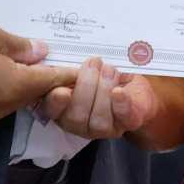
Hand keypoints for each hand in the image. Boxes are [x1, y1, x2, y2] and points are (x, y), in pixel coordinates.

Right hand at [0, 18, 75, 121]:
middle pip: (36, 92)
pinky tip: (9, 65)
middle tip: (61, 54)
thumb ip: (20, 45)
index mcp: (12, 87)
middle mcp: (3, 106)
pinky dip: (9, 84)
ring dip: (28, 80)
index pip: (51, 82)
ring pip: (18, 96)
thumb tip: (41, 52)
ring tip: (35, 55)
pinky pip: (0, 98)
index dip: (69, 73)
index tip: (88, 66)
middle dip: (49, 75)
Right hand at [39, 56, 159, 139]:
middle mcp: (79, 124)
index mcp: (62, 108)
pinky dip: (120, 103)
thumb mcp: (82, 67)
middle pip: (75, 116)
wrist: (132, 84)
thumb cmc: (100, 73)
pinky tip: (119, 91)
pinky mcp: (127, 123)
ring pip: (97, 120)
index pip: (51, 110)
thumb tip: (62, 55)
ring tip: (109, 69)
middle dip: (85, 87)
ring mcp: (103, 128)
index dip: (55, 102)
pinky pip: (122, 117)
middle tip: (94, 62)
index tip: (62, 90)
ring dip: (103, 90)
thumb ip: (69, 65)